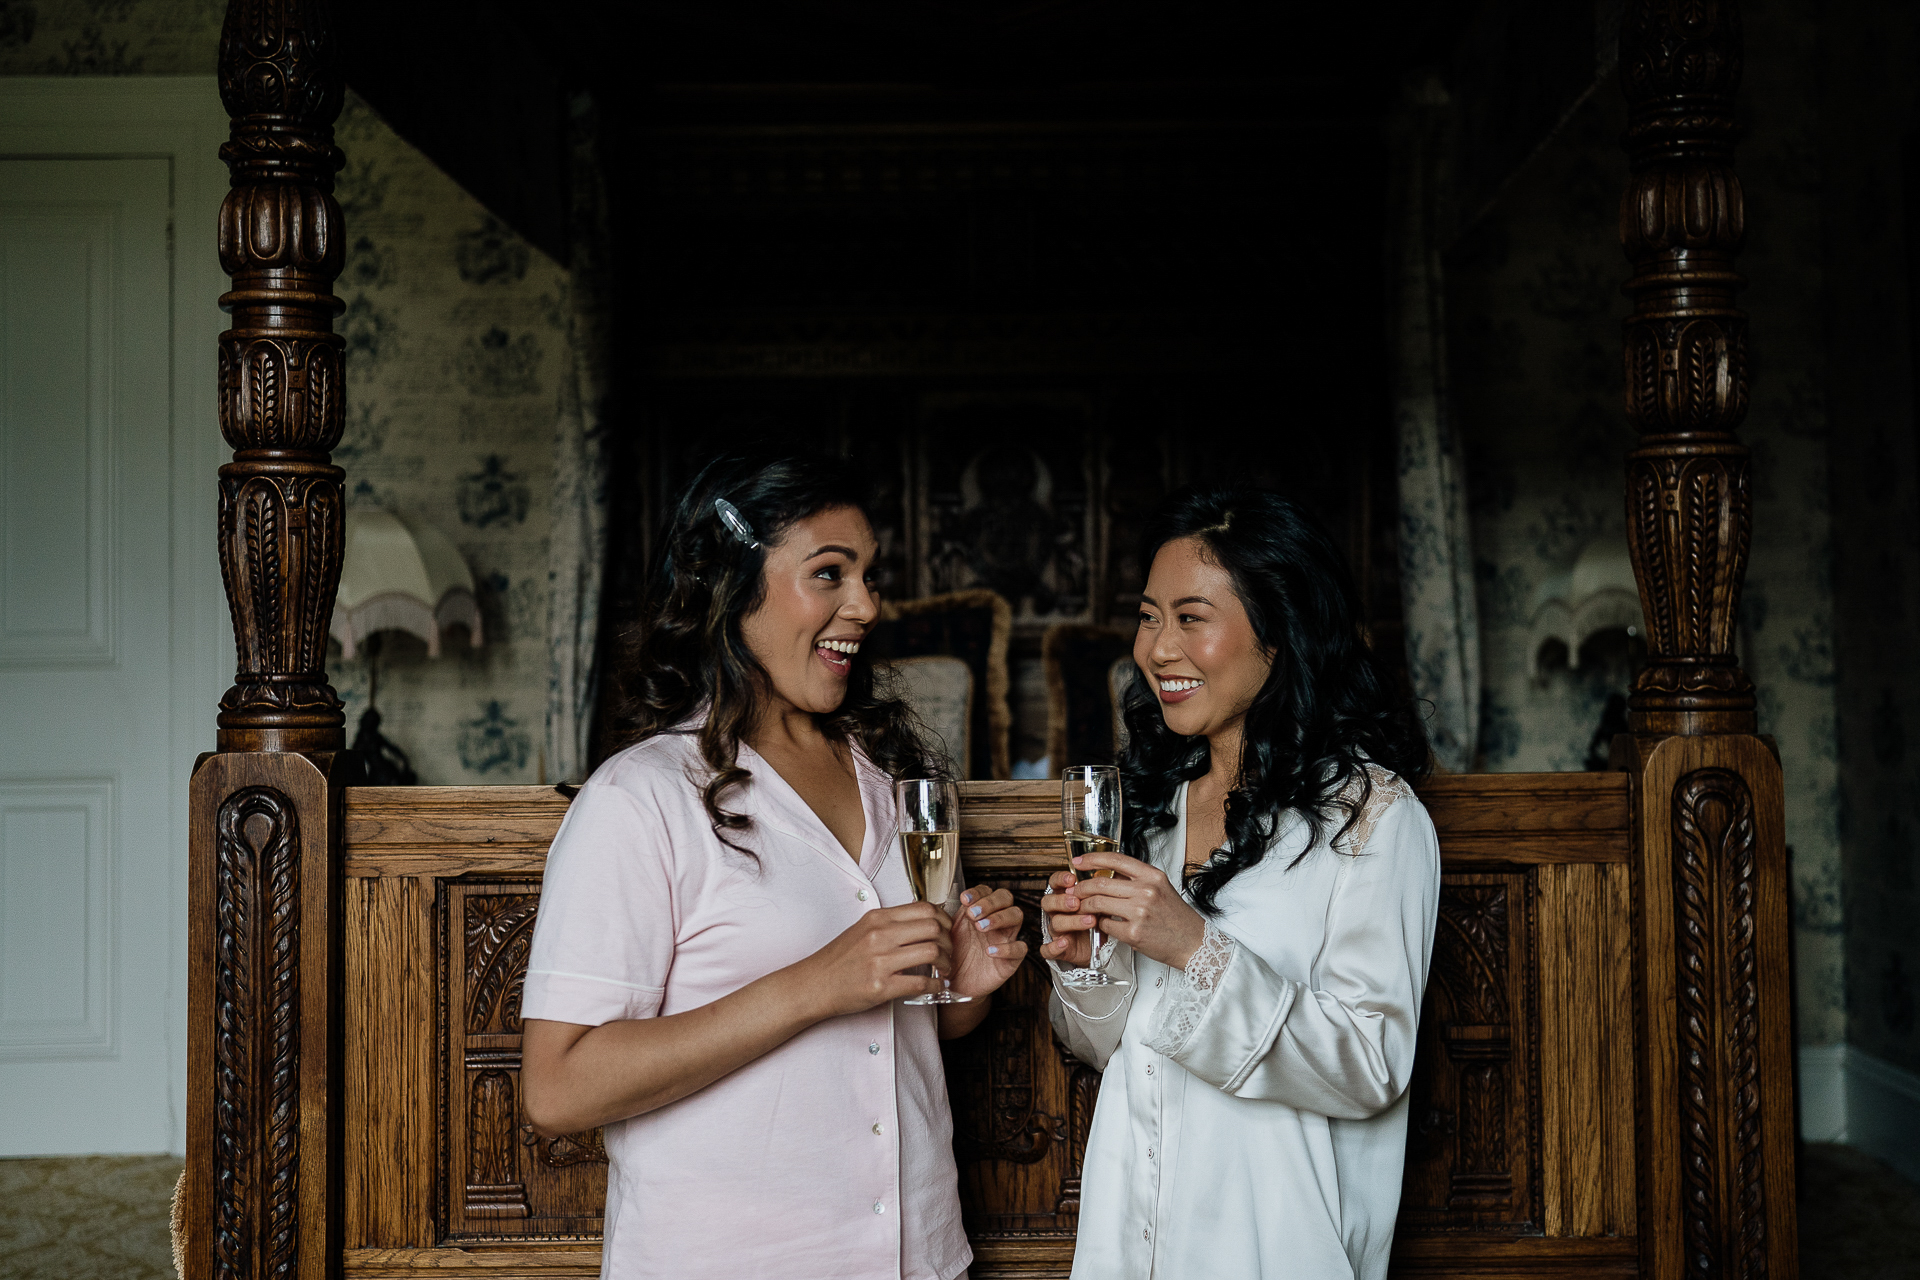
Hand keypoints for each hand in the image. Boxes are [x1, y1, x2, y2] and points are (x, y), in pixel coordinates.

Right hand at [800, 903, 953, 1017]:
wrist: (814, 984)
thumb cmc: (840, 959)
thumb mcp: (863, 929)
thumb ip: (891, 924)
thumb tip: (924, 920)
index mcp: (877, 918)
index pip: (925, 908)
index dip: (944, 919)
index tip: (947, 931)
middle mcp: (879, 935)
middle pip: (933, 928)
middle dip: (949, 941)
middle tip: (949, 952)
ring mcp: (880, 961)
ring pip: (931, 952)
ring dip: (946, 963)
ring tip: (945, 970)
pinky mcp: (880, 986)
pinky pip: (920, 983)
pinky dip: (935, 985)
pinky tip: (936, 986)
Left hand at [946, 886, 1026, 997]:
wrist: (956, 983)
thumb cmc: (954, 955)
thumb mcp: (948, 932)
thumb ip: (950, 915)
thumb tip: (951, 901)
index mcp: (980, 912)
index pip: (987, 891)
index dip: (978, 892)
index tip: (965, 899)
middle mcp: (995, 922)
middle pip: (1006, 898)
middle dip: (990, 902)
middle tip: (973, 913)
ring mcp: (1005, 938)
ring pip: (1017, 915)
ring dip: (999, 917)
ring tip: (981, 927)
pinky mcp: (1011, 960)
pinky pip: (1020, 948)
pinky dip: (1007, 948)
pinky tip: (990, 951)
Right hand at [1039, 869, 1095, 967]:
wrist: (1098, 948)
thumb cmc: (1097, 922)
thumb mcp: (1100, 905)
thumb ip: (1099, 895)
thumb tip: (1108, 882)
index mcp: (1064, 898)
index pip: (1054, 884)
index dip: (1059, 880)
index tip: (1071, 879)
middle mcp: (1057, 913)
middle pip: (1048, 902)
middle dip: (1061, 901)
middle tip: (1076, 902)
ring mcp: (1056, 931)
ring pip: (1055, 924)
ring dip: (1071, 921)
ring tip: (1090, 920)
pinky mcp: (1058, 950)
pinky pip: (1048, 950)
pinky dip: (1054, 947)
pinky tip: (1065, 943)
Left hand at [1058, 850, 1206, 971]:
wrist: (1192, 942)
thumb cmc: (1176, 917)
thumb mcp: (1160, 888)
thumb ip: (1136, 879)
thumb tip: (1107, 873)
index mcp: (1152, 876)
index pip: (1116, 859)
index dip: (1092, 859)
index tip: (1079, 862)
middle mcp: (1146, 891)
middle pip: (1100, 883)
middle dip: (1082, 887)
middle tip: (1075, 891)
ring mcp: (1139, 912)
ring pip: (1098, 903)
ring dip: (1085, 906)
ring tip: (1082, 907)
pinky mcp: (1133, 932)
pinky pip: (1105, 924)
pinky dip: (1099, 924)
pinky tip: (1101, 924)